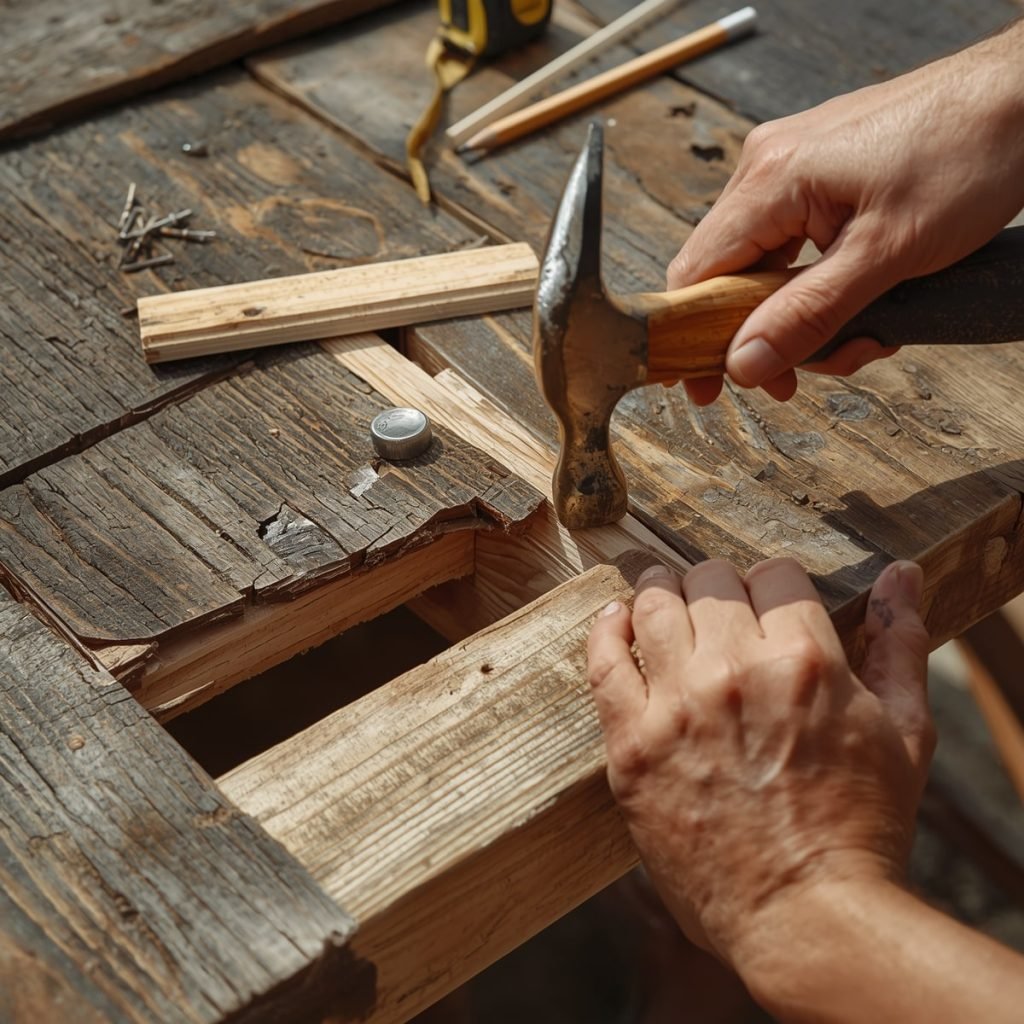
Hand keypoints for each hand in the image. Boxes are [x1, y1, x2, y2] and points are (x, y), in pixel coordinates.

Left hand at [586, 557, 933, 964]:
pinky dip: (605, 629)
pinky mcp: (632, 745)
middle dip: (717, 585)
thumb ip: (900, 644)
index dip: (772, 583)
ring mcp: (676, 706)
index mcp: (805, 660)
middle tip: (715, 606)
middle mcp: (734, 670)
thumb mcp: (905, 732)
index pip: (773, 573)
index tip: (765, 603)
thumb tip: (901, 574)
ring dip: (659, 591)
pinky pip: (602, 660)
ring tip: (662, 597)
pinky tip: (616, 621)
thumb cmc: (863, 828)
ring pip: (652, 605)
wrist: (807, 917)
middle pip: (708, 580)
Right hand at [668, 20, 1023, 404]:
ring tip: (862, 338)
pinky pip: (798, 247)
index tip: (706, 389)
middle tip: (799, 378)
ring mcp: (794, 168)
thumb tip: (743, 365)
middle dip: (769, 335)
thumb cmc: (968, 153)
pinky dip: (824, 287)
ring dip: (807, 317)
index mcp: (769, 179)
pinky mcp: (822, 175)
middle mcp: (768, 167)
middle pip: (731, 276)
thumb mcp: (886, 255)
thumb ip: (808, 316)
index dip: (695, 337)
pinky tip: (866, 304)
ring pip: (769, 268)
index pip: (696, 274)